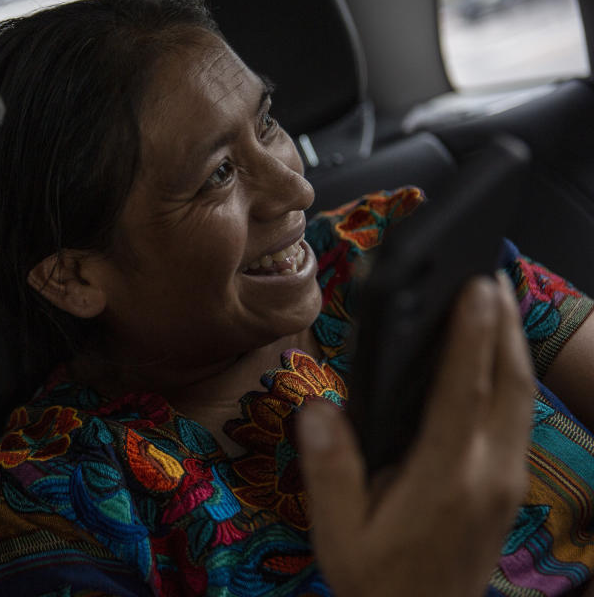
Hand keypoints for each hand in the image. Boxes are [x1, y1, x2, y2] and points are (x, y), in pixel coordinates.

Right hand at [298, 274, 534, 596]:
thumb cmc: (378, 581)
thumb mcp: (338, 535)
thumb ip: (329, 472)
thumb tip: (319, 409)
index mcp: (443, 480)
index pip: (462, 394)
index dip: (470, 337)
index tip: (476, 288)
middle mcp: (486, 474)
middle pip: (509, 384)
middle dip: (503, 325)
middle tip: (486, 274)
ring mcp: (506, 479)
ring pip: (521, 397)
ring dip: (512, 344)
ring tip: (494, 301)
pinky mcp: (509, 485)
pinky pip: (518, 414)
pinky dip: (510, 373)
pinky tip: (493, 356)